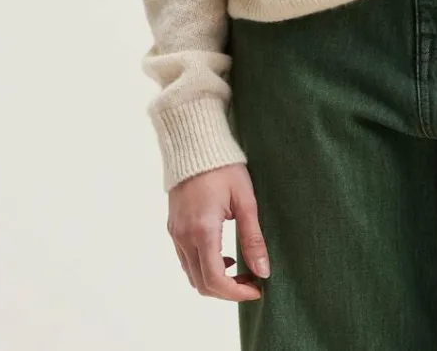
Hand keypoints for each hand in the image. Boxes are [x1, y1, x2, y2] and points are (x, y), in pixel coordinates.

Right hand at [166, 162, 269, 300]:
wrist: (195, 144)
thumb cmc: (224, 168)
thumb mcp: (245, 201)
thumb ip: (253, 238)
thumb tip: (263, 271)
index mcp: (203, 230)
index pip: (215, 279)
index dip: (237, 293)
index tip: (257, 289)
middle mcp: (184, 236)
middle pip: (201, 284)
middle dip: (227, 291)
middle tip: (252, 281)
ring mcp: (175, 233)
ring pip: (192, 275)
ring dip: (215, 281)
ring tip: (241, 268)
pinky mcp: (173, 228)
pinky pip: (186, 260)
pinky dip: (204, 268)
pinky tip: (224, 255)